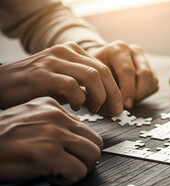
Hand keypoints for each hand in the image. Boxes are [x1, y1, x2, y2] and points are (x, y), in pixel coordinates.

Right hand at [0, 42, 122, 114]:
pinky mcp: (42, 75)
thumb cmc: (34, 88)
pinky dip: (79, 99)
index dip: (115, 89)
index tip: (119, 107)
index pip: (104, 68)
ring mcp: (53, 61)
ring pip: (91, 76)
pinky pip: (72, 85)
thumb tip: (110, 105)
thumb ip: (85, 90)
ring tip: (94, 109)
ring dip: (99, 96)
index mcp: (72, 52)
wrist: (0, 85)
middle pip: (102, 71)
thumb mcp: (64, 85)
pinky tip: (77, 107)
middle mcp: (64, 52)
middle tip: (115, 111)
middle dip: (113, 94)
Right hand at [0, 97, 102, 185]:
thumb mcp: (28, 118)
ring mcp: (54, 135)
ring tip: (62, 172)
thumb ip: (53, 122)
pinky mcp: (49, 154)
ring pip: (92, 155)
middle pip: (95, 142)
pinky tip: (54, 177)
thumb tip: (75, 137)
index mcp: (51, 106)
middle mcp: (56, 117)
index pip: (87, 128)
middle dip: (86, 159)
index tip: (69, 155)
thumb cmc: (0, 139)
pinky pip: (79, 171)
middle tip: (71, 166)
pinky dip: (70, 179)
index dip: (80, 147)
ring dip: (81, 169)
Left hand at [86, 41, 158, 108]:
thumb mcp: (93, 74)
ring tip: (129, 100)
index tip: (124, 105)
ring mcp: (144, 59)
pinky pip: (154, 84)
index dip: (128, 90)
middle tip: (127, 105)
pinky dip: (145, 93)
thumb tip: (111, 104)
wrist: (99, 62)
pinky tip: (133, 96)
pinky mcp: (150, 69)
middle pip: (144, 74)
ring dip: (142, 94)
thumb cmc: (95, 69)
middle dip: (137, 93)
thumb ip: (103, 86)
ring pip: (151, 80)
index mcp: (118, 49)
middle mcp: (134, 51)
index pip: (127, 70)